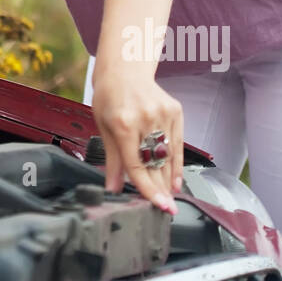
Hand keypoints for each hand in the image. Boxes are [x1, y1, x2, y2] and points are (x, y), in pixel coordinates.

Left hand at [91, 65, 183, 211]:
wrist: (124, 69)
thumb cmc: (109, 97)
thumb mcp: (103, 127)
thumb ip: (112, 161)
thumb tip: (112, 189)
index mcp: (123, 124)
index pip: (137, 165)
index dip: (148, 189)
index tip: (159, 206)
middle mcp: (146, 118)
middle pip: (155, 163)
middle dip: (161, 189)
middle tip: (166, 211)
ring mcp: (163, 114)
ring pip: (169, 156)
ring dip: (169, 180)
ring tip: (169, 200)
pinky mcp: (175, 111)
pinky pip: (178, 144)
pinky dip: (176, 164)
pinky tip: (175, 181)